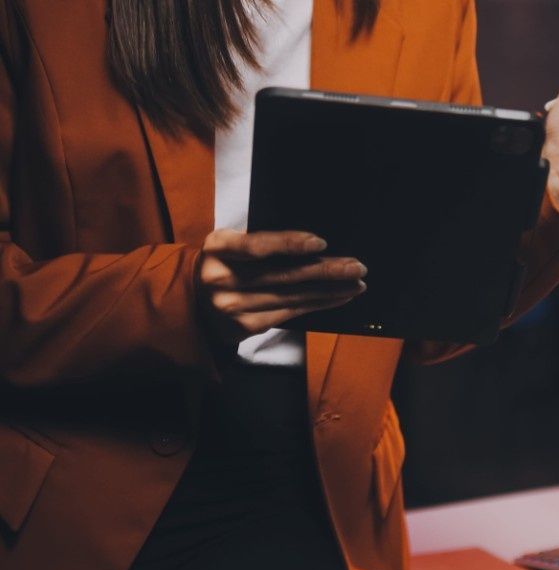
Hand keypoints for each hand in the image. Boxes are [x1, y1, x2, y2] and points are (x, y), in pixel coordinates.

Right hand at [199, 230, 366, 344]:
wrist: (191, 301)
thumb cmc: (224, 264)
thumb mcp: (230, 245)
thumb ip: (261, 243)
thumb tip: (316, 247)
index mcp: (219, 248)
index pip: (257, 246)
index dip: (290, 244)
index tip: (321, 244)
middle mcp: (223, 278)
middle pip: (283, 275)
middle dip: (326, 271)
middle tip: (356, 267)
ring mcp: (234, 306)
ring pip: (292, 297)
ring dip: (330, 290)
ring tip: (356, 283)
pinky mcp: (246, 327)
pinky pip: (291, 313)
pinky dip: (318, 304)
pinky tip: (338, 297)